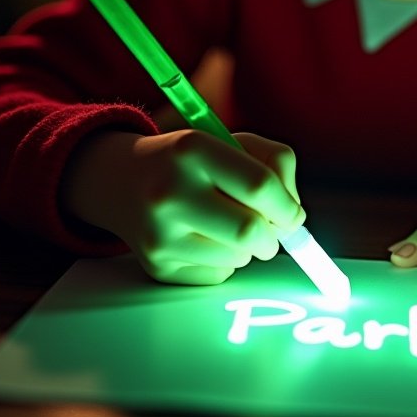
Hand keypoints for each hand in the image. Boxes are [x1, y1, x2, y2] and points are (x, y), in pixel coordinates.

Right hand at [61, 128, 304, 284]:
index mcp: (193, 149)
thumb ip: (276, 163)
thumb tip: (295, 216)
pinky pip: (217, 275)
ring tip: (230, 226)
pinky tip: (205, 239)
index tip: (293, 214)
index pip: (260, 186)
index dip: (288, 206)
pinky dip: (226, 261)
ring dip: (250, 248)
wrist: (121, 179)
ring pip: (238, 258)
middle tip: (272, 231)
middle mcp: (170, 191)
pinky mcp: (156, 266)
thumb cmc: (192, 160)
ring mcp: (159, 233)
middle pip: (250, 232)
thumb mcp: (232, 141)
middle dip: (274, 236)